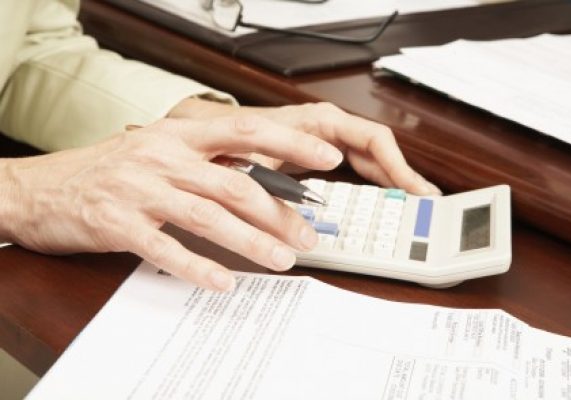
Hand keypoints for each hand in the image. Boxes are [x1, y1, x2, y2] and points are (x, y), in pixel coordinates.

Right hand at [0, 116, 342, 290]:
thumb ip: (206, 163)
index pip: (246, 130)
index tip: (327, 157)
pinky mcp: (117, 223)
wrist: (42, 187)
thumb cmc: (111, 170)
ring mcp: (139, 189)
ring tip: (281, 259)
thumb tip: (262, 180)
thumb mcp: (160, 152)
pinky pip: (165, 248)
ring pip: (208, 215)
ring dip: (250, 241)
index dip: (290, 143)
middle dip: (279, 213)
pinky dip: (197, 266)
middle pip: (236, 182)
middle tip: (307, 236)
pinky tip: (222, 281)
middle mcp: (162, 156)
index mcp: (178, 135)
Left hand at [169, 99, 440, 194]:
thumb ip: (278, 194)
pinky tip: (381, 198)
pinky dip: (371, 180)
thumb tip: (303, 230)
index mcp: (315, 123)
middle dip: (401, 174)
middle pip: (376, 149)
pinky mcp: (317, 153)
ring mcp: (322, 140)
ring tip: (410, 202)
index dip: (394, 166)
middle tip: (423, 201)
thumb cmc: (227, 141)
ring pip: (368, 157)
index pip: (370, 139)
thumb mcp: (253, 169)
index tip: (411, 190)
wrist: (204, 134)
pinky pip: (355, 164)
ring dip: (390, 178)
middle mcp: (324, 128)